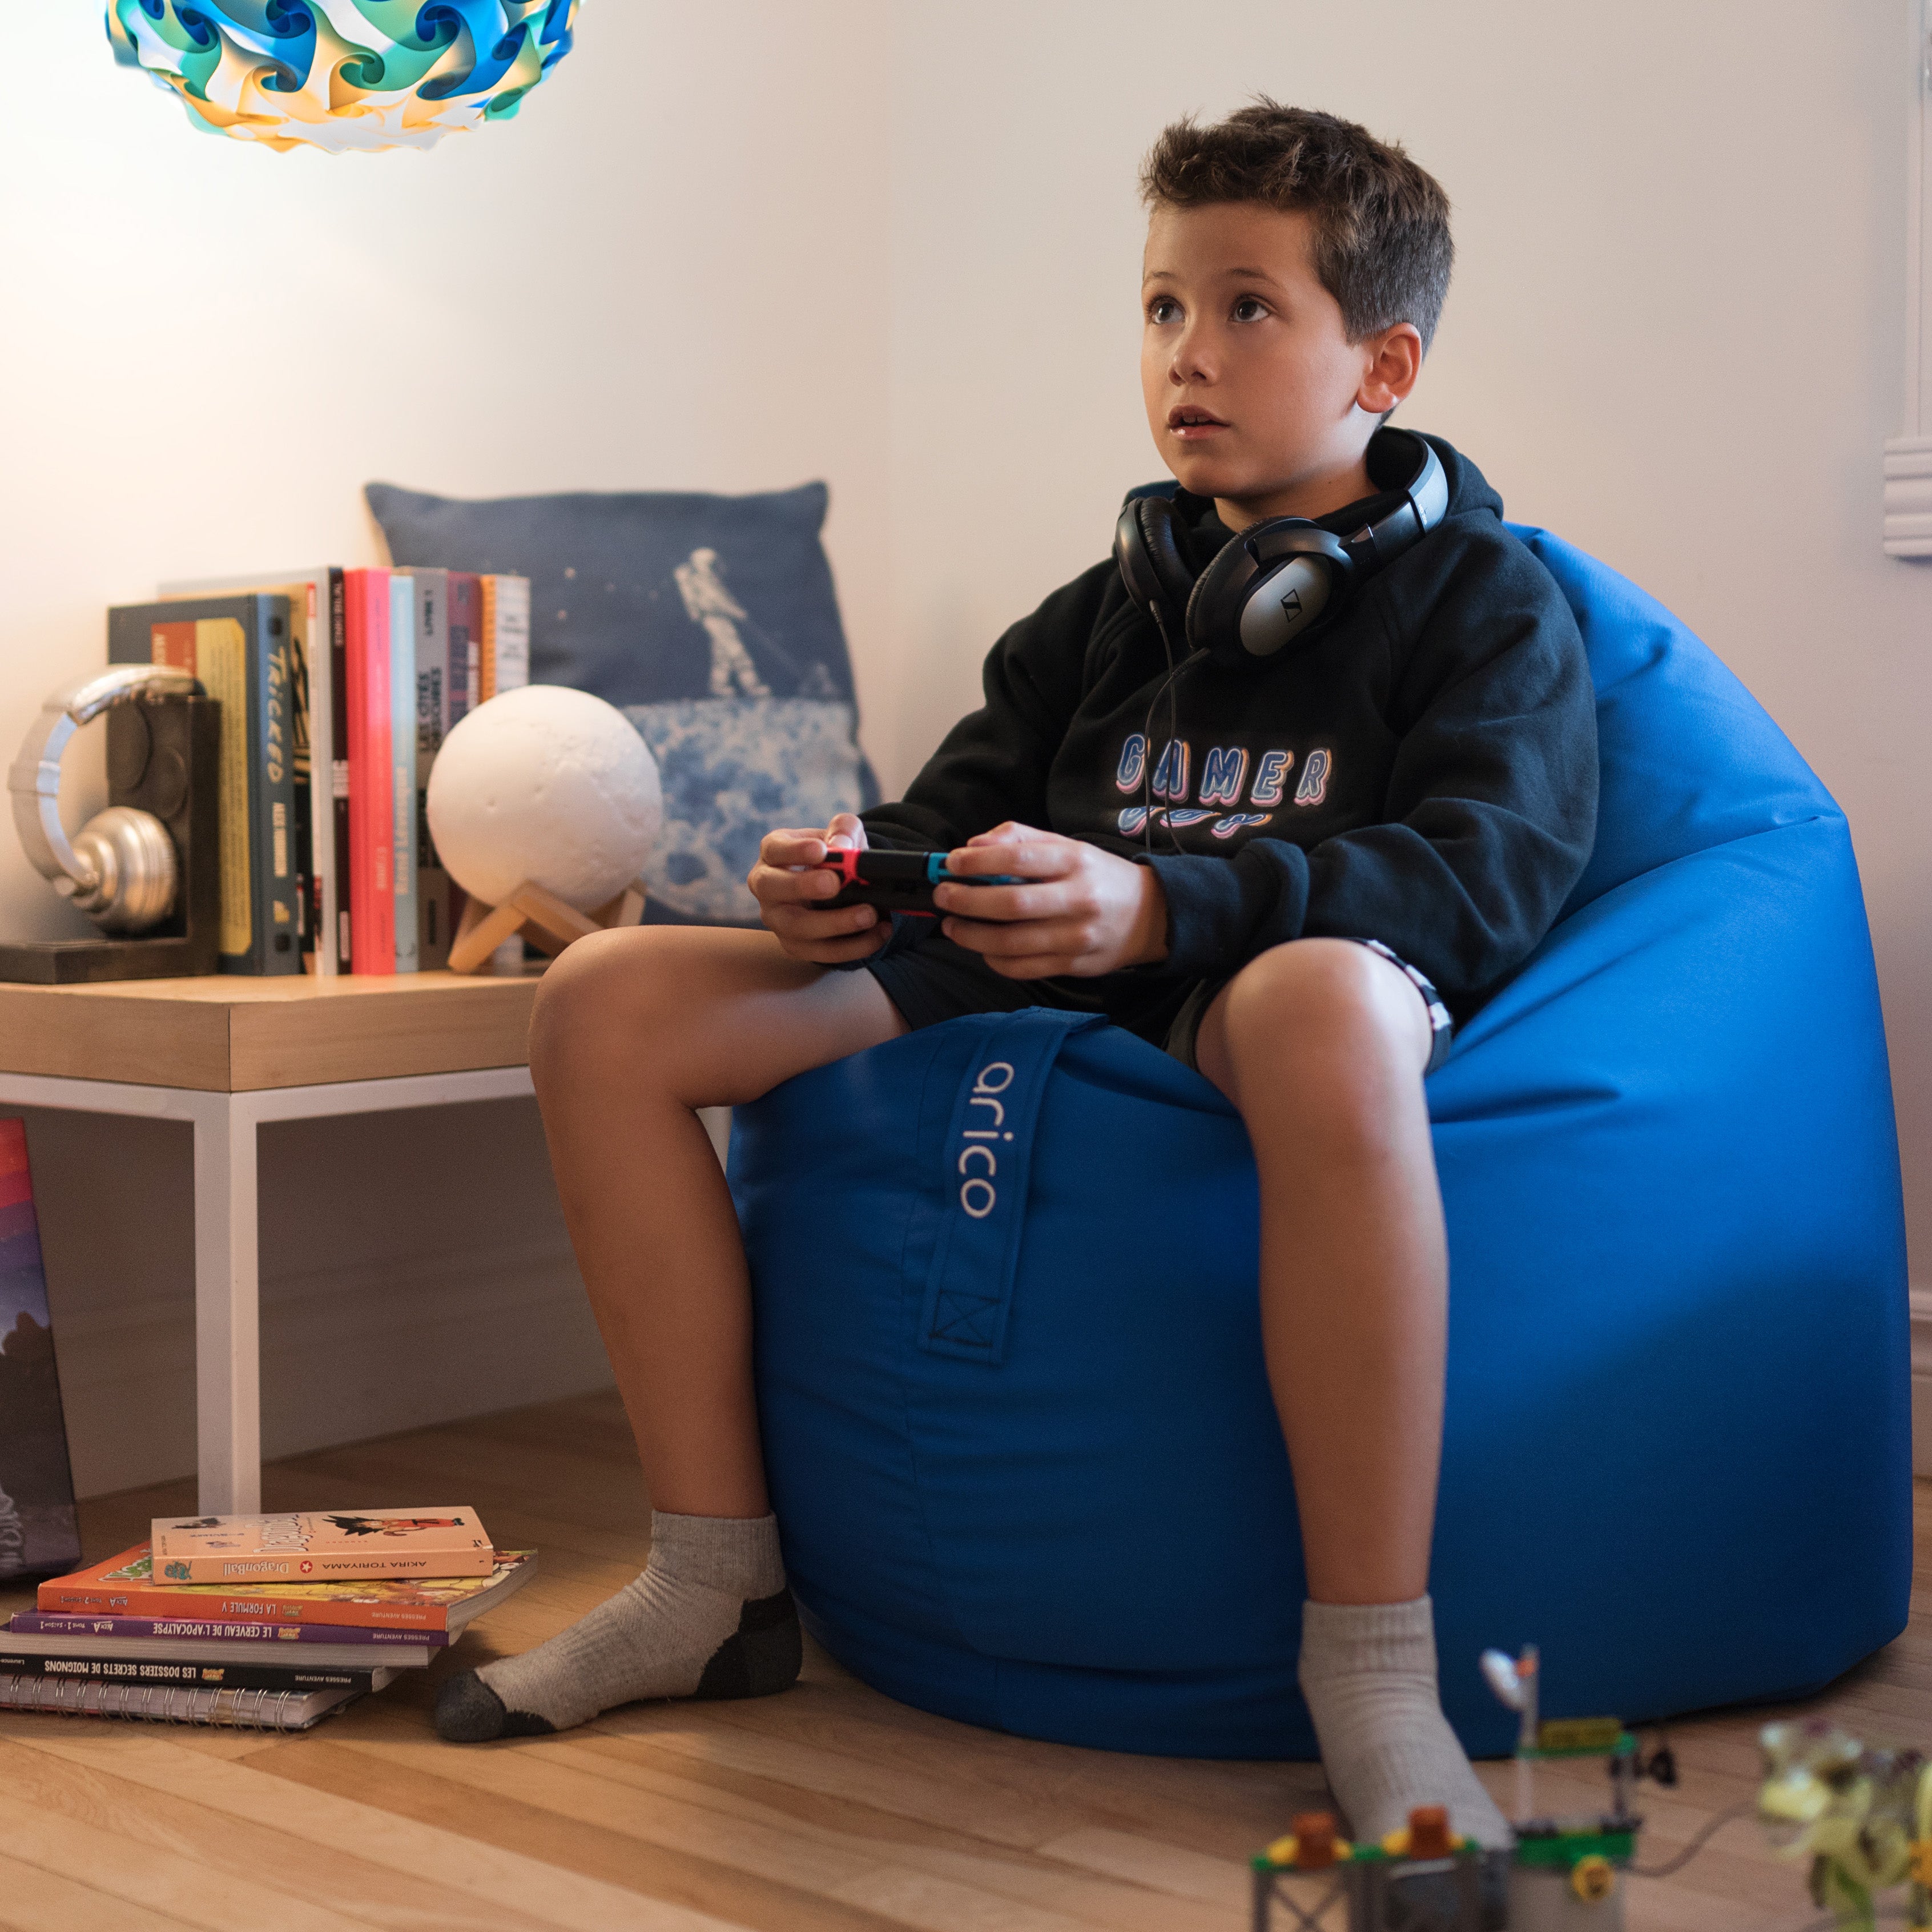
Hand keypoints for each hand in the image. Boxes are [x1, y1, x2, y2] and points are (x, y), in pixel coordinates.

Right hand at [748, 812, 888, 963]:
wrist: (841, 885)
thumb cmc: (835, 854)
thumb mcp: (843, 833)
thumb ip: (844, 830)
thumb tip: (841, 846)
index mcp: (774, 853)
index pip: (774, 849)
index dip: (794, 850)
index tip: (820, 850)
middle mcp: (768, 887)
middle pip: (770, 888)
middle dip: (803, 886)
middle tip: (833, 883)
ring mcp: (778, 920)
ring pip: (796, 927)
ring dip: (835, 923)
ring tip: (869, 914)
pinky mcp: (797, 946)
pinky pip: (821, 952)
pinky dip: (854, 946)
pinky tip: (880, 932)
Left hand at [934, 822, 1167, 978]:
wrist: (1149, 916)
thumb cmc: (1097, 876)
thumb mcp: (1067, 846)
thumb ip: (1019, 838)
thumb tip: (972, 846)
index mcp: (1075, 861)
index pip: (1018, 858)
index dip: (977, 862)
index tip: (952, 863)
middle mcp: (1078, 899)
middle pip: (1011, 904)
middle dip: (966, 901)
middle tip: (944, 896)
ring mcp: (1077, 937)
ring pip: (1012, 943)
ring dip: (972, 935)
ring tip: (952, 926)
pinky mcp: (1074, 965)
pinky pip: (1023, 968)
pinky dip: (994, 960)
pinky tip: (982, 948)